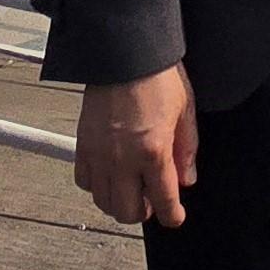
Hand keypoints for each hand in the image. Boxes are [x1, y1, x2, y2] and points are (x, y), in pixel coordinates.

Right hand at [76, 66, 197, 225]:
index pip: (163, 202)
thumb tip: (186, 179)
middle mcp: (123, 159)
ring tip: (131, 188)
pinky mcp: (82, 144)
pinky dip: (97, 185)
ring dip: (120, 201)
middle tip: (152, 200)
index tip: (174, 217)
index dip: (172, 216)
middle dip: (143, 212)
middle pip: (128, 212)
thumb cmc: (156, 75)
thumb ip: (186, 150)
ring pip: (104, 202)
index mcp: (153, 151)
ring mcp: (99, 154)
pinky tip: (110, 174)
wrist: (123, 51)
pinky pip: (84, 181)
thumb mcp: (184, 111)